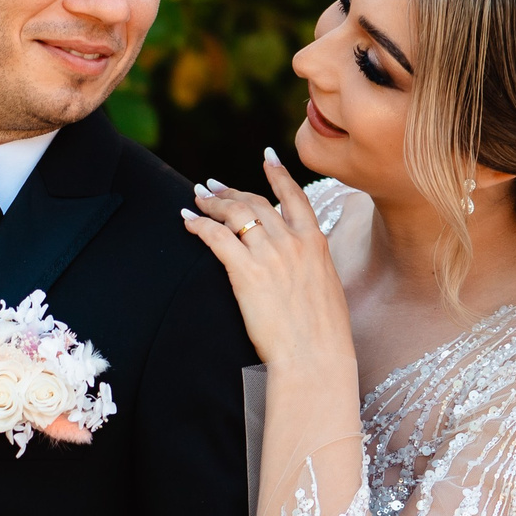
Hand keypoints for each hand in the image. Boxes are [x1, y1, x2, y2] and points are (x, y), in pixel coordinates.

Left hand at [183, 147, 356, 381]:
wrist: (315, 356)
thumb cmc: (323, 334)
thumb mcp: (328, 289)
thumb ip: (312, 268)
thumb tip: (303, 265)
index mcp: (316, 244)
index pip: (295, 197)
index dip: (279, 174)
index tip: (267, 158)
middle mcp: (293, 242)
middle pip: (256, 203)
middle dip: (231, 192)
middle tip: (212, 187)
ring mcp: (270, 254)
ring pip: (235, 214)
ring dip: (212, 203)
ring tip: (197, 199)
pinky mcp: (246, 272)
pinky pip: (216, 237)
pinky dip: (199, 225)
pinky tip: (187, 220)